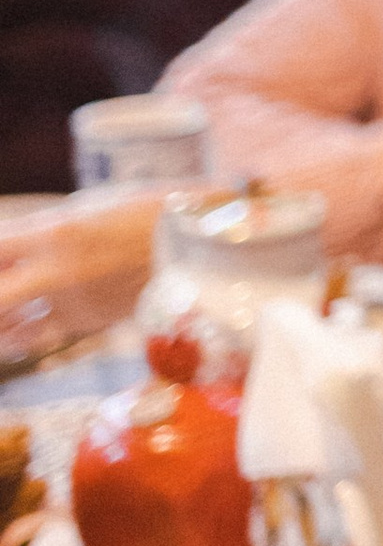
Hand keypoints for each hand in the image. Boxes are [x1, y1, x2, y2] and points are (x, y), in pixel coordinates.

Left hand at [0, 191, 158, 354]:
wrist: (198, 244)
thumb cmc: (142, 214)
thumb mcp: (85, 208)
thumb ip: (42, 232)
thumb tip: (8, 251)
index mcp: (55, 233)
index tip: (2, 252)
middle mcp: (58, 272)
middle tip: (4, 283)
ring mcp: (73, 303)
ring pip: (11, 329)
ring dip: (4, 321)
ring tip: (9, 310)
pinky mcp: (88, 324)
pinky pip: (40, 337)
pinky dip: (23, 335)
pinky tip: (22, 327)